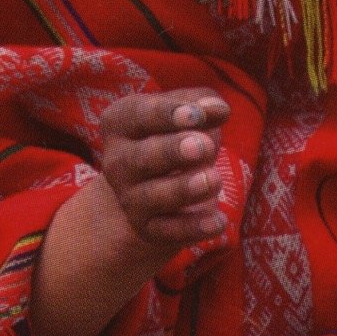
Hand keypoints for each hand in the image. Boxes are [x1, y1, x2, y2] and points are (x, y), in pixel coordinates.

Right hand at [98, 88, 231, 255]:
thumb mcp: (185, 111)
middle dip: (172, 151)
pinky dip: (193, 228)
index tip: (197, 115)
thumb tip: (218, 109)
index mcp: (120, 123)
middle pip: (142, 157)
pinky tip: (219, 222)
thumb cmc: (174, 134)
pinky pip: (169, 231)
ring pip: (154, 197)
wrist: (154, 182)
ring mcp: (130, 198)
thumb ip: (202, 104)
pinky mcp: (148, 227)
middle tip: (203, 146)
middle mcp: (118, 162)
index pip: (140, 115)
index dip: (169, 114)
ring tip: (213, 180)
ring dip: (184, 189)